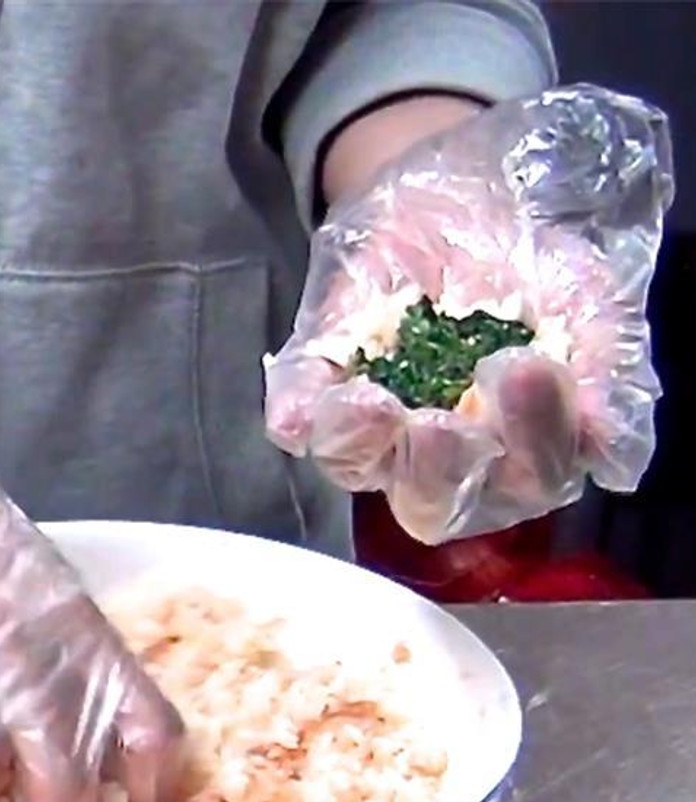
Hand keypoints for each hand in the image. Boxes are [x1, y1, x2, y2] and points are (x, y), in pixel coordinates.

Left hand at [265, 85, 672, 543]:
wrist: (463, 190)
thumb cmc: (533, 266)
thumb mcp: (586, 300)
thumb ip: (608, 369)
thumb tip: (614, 456)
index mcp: (518, 450)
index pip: (529, 478)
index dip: (532, 440)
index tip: (529, 370)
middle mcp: (441, 458)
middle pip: (433, 502)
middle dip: (438, 468)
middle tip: (444, 423)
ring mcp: (373, 428)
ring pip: (356, 467)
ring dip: (362, 444)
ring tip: (373, 402)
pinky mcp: (316, 386)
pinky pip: (296, 420)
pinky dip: (297, 415)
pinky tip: (301, 408)